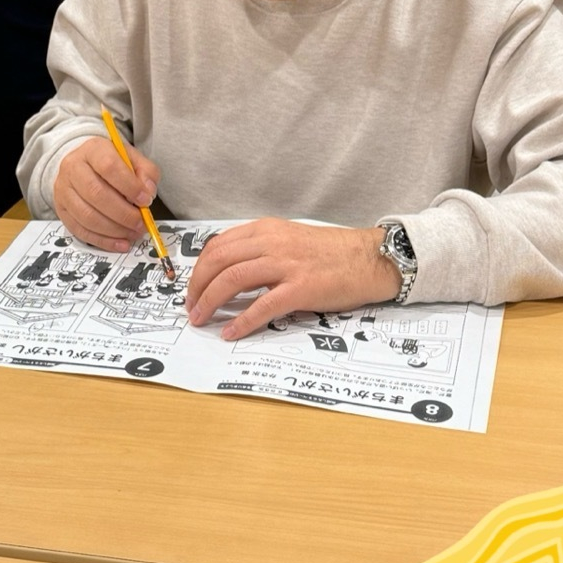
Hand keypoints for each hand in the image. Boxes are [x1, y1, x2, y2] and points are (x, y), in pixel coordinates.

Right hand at [54, 135, 160, 250]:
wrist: (83, 166)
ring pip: (87, 216)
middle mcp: (72, 168)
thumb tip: (148, 192)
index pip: (108, 166)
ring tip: (133, 233)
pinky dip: (103, 241)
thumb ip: (146, 172)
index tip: (146, 200)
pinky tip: (120, 243)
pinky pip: (80, 230)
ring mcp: (63, 190)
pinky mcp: (61, 210)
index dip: (129, 186)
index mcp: (92, 150)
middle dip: (123, 213)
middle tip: (141, 223)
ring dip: (114, 230)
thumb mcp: (132, 158)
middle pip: (96, 194)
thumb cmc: (111, 163)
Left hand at [184, 218, 400, 339]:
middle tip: (191, 306)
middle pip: (218, 261)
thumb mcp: (290, 239)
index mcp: (266, 230)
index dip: (199, 268)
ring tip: (201, 319)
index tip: (193, 287)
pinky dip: (242, 320)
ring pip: (233, 279)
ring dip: (210, 301)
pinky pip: (262, 306)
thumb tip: (231, 271)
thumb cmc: (333, 253)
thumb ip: (262, 250)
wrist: (371, 258)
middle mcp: (272, 242)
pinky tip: (231, 332)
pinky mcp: (301, 288)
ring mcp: (286, 264)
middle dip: (197, 286)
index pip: (219, 245)